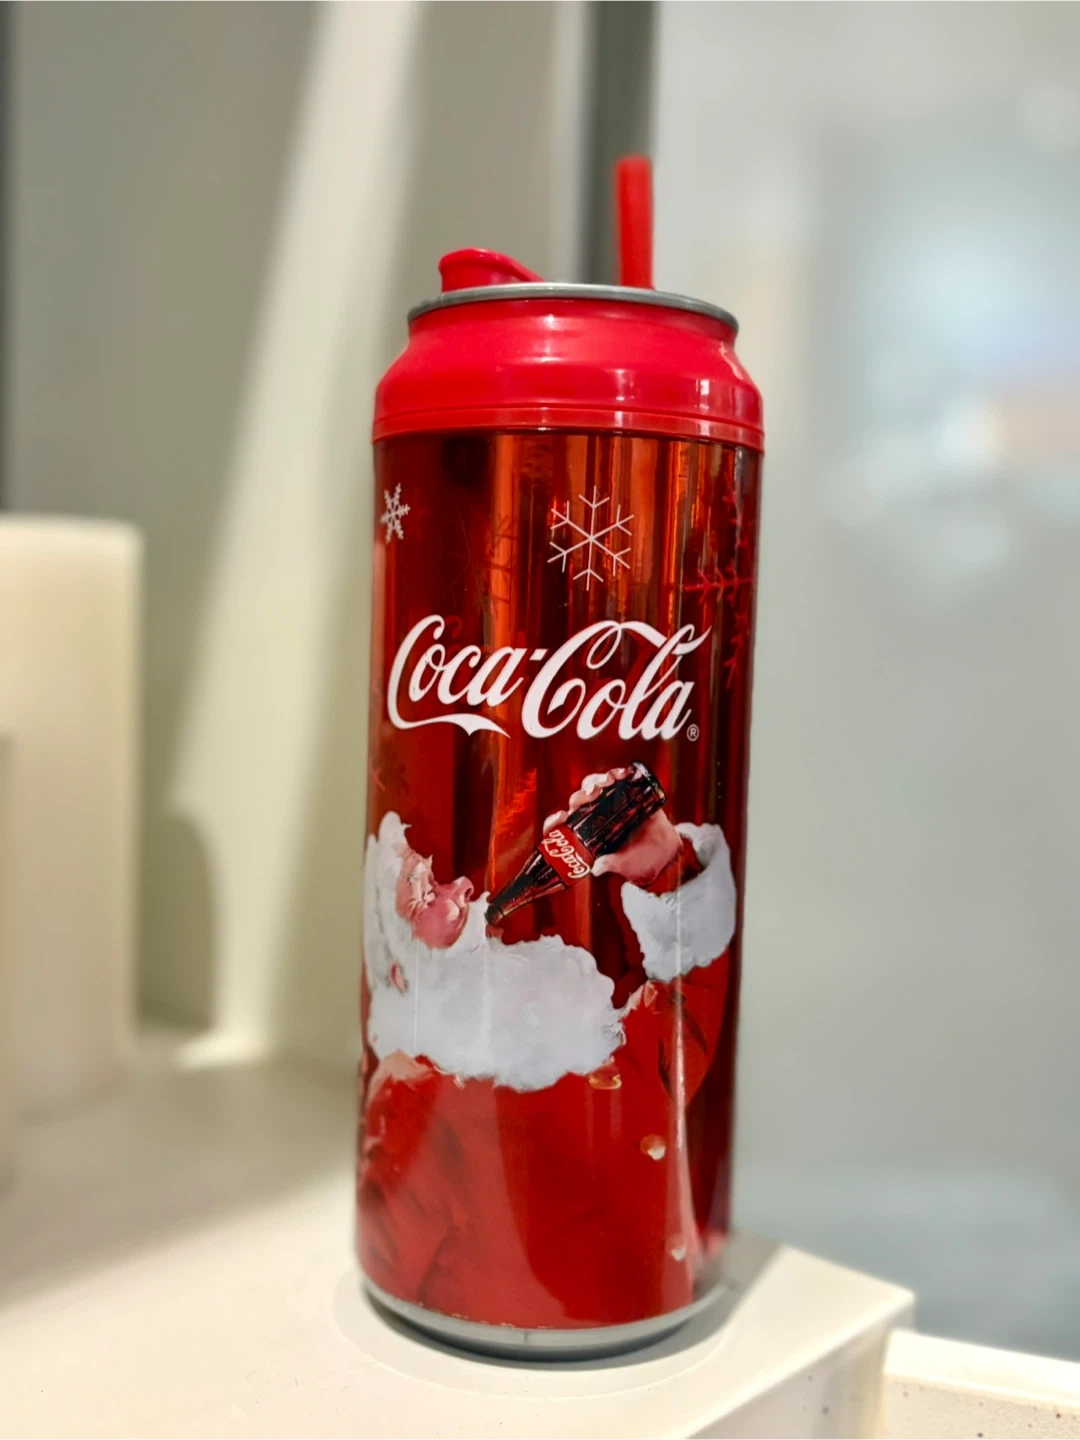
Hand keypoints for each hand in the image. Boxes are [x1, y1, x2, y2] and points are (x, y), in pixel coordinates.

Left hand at [543, 767, 682, 888]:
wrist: (667, 853)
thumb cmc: (641, 863)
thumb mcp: (626, 866)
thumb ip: (611, 864)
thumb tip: (596, 868)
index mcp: (585, 837)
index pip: (560, 828)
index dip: (555, 821)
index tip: (562, 816)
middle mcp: (592, 818)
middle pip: (577, 803)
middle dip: (581, 796)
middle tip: (591, 793)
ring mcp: (607, 805)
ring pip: (593, 788)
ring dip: (596, 781)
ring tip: (608, 781)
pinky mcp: (625, 794)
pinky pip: (616, 781)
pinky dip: (617, 774)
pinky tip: (621, 773)